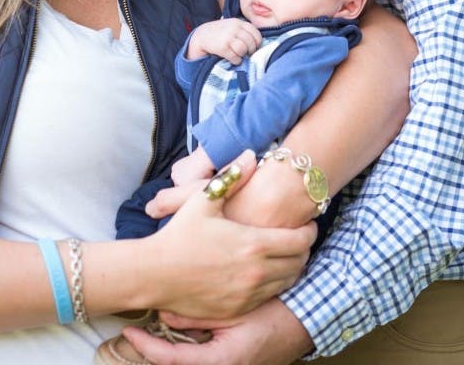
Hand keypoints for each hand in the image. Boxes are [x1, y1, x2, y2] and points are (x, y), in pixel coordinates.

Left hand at [123, 299, 313, 364]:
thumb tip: (163, 312)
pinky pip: (199, 357)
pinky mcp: (229, 361)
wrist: (304, 321)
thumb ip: (199, 313)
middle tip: (131, 332)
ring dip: (167, 348)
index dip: (147, 347)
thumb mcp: (235, 309)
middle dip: (153, 350)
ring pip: (186, 361)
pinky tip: (176, 328)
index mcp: (221, 361)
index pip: (173, 360)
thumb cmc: (274, 313)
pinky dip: (184, 346)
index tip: (128, 333)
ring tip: (146, 329)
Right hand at [143, 151, 315, 318]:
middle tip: (301, 238)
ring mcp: (248, 294)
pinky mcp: (237, 309)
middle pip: (299, 263)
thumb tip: (251, 154)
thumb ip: (231, 177)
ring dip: (293, 267)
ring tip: (287, 253)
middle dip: (305, 249)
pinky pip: (269, 297)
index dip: (309, 231)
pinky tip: (267, 272)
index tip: (308, 223)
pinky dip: (275, 284)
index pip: (300, 241)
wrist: (154, 274)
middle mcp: (256, 272)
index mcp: (253, 244)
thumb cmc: (179, 234)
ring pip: (287, 282)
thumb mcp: (203, 200)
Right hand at [188, 18, 261, 62]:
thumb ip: (242, 30)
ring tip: (239, 55)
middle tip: (247, 53)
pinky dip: (236, 60)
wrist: (201, 36)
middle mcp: (234, 28)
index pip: (255, 33)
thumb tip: (257, 43)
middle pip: (251, 42)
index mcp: (238, 22)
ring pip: (243, 50)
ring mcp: (228, 38)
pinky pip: (235, 57)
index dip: (257, 42)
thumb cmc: (219, 32)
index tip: (255, 46)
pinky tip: (233, 59)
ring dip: (243, 55)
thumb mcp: (231, 26)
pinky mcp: (222, 47)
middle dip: (251, 50)